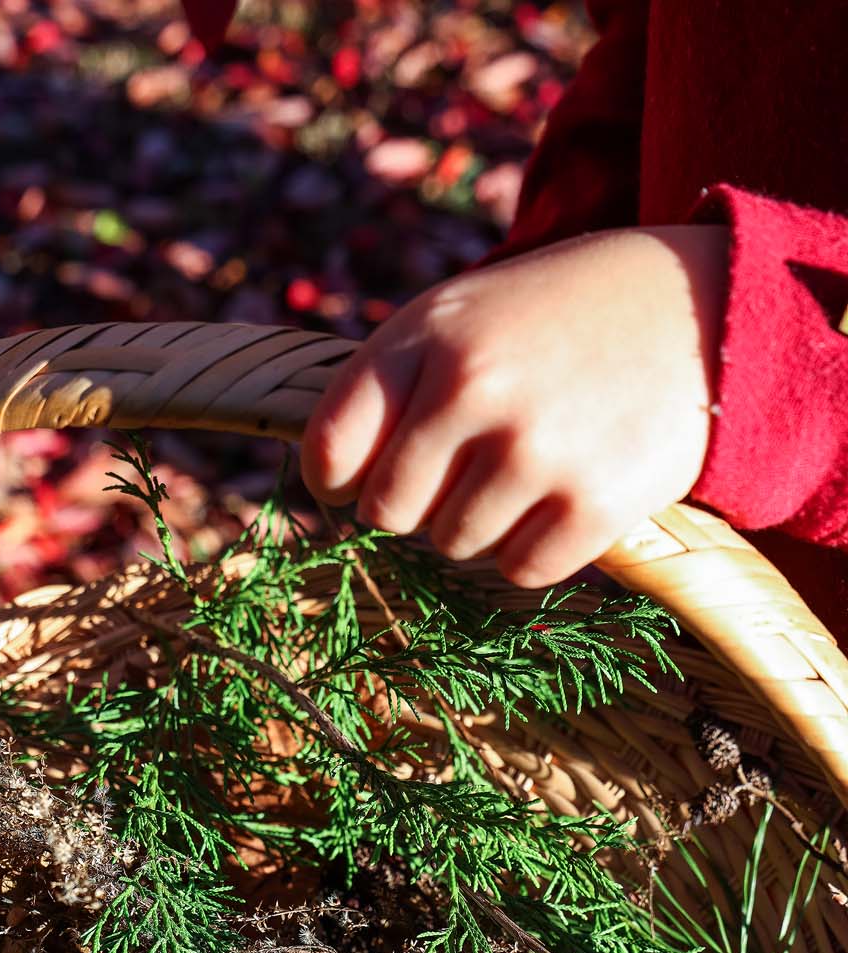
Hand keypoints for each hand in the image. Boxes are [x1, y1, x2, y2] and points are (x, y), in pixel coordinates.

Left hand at [301, 226, 727, 586]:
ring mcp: (534, 451)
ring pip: (453, 547)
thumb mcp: (460, 316)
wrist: (697, 307)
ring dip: (478, 526)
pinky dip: (532, 550)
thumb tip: (332, 487)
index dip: (340, 482)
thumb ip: (389, 387)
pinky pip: (519, 571)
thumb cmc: (552, 321)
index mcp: (426, 339)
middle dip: (415, 505)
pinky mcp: (594, 504)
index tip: (359, 484)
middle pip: (388, 514)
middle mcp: (473, 391)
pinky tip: (559, 499)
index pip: (330, 453)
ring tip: (523, 471)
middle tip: (463, 471)